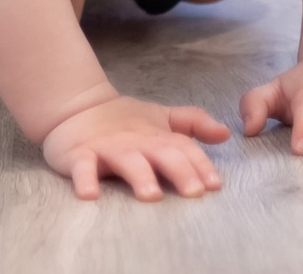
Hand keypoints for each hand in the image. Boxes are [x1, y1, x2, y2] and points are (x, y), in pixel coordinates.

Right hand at [39, 95, 230, 200]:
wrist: (77, 106)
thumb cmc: (125, 120)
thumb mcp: (163, 117)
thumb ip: (194, 123)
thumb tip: (225, 133)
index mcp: (157, 135)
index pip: (184, 148)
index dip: (200, 164)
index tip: (214, 185)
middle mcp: (136, 141)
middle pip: (162, 154)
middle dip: (180, 171)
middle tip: (194, 192)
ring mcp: (108, 148)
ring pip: (126, 161)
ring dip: (140, 176)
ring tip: (151, 196)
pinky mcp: (79, 155)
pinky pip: (82, 168)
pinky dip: (84, 180)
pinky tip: (90, 195)